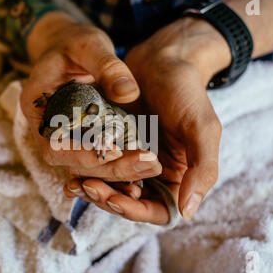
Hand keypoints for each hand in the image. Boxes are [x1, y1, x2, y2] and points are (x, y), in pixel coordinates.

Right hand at [20, 12, 161, 181]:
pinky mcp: (84, 139)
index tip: (115, 150)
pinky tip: (145, 164)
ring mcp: (66, 137)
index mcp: (37, 107)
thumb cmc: (75, 43)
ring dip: (118, 172)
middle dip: (109, 168)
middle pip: (72, 164)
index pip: (54, 145)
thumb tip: (129, 93)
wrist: (72, 48)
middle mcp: (48, 129)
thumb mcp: (89, 45)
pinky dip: (120, 165)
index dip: (82, 153)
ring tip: (151, 167)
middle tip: (146, 165)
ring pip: (87, 167)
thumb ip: (107, 65)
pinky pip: (98, 160)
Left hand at [64, 17, 230, 223]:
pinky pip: (98, 163)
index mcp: (178, 176)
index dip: (134, 211)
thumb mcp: (202, 128)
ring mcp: (131, 159)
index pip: (158, 210)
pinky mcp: (113, 144)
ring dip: (92, 188)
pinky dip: (85, 167)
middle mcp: (154, 174)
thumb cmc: (187, 92)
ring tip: (73, 183)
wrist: (163, 59)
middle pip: (129, 202)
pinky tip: (69, 165)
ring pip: (110, 186)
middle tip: (87, 187)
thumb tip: (187, 213)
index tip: (114, 200)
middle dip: (107, 199)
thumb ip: (202, 169)